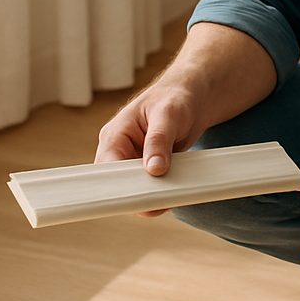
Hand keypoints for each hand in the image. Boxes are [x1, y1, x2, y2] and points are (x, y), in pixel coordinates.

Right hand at [95, 81, 202, 215]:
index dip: (120, 186)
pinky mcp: (149, 169)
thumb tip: (154, 169)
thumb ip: (159, 140)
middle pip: (119, 185)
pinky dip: (162, 193)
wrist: (192, 99)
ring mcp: (134, 162)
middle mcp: (120, 152)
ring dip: (152, 196)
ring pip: (135, 190)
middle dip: (138, 195)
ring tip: (172, 198)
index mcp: (114, 136)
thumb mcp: (168, 115)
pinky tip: (175, 195)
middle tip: (161, 202)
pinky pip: (151, 188)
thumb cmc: (175, 98)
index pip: (108, 168)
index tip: (138, 199)